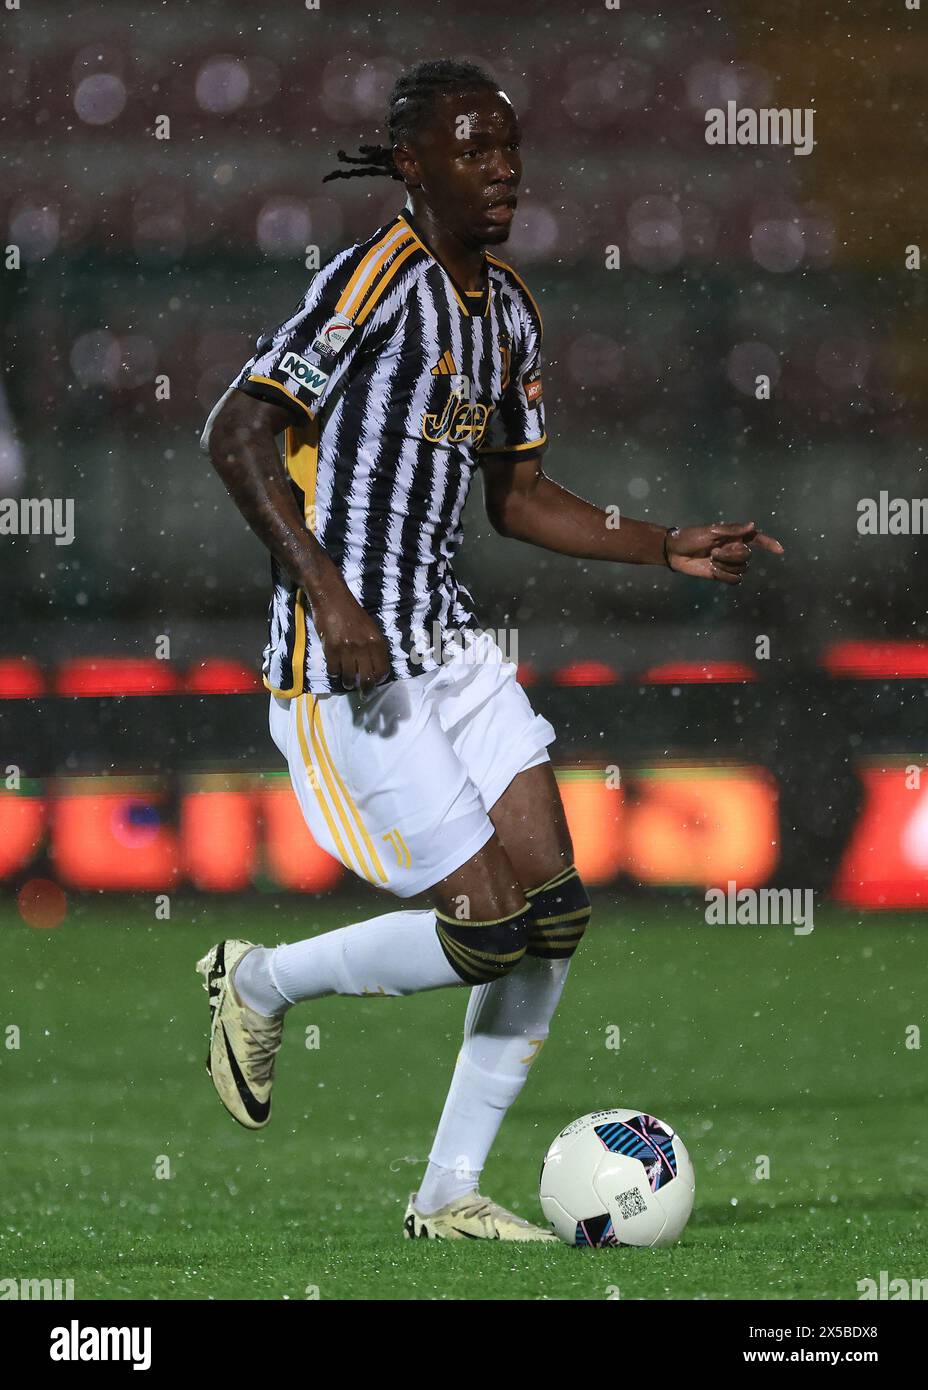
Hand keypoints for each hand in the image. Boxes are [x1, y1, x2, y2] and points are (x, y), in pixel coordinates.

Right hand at [307, 582, 390, 690]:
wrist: (332, 598)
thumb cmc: (352, 612)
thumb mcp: (370, 627)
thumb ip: (373, 646)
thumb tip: (373, 665)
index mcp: (377, 641)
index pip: (382, 669)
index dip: (379, 680)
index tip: (375, 682)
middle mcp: (364, 647)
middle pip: (368, 677)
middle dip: (366, 689)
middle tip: (363, 693)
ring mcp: (347, 649)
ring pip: (350, 677)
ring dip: (349, 683)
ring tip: (348, 683)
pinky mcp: (331, 649)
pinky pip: (334, 670)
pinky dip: (334, 674)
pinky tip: (335, 671)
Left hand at [666, 521, 783, 584]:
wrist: (675, 552)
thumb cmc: (691, 537)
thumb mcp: (710, 531)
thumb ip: (732, 530)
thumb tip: (752, 525)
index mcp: (733, 536)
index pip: (756, 539)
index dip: (769, 544)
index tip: (780, 550)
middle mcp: (734, 549)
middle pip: (747, 557)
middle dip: (731, 556)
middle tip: (714, 552)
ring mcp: (728, 563)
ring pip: (741, 570)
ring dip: (725, 566)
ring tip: (711, 560)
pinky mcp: (721, 575)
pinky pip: (734, 580)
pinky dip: (724, 576)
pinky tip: (712, 571)